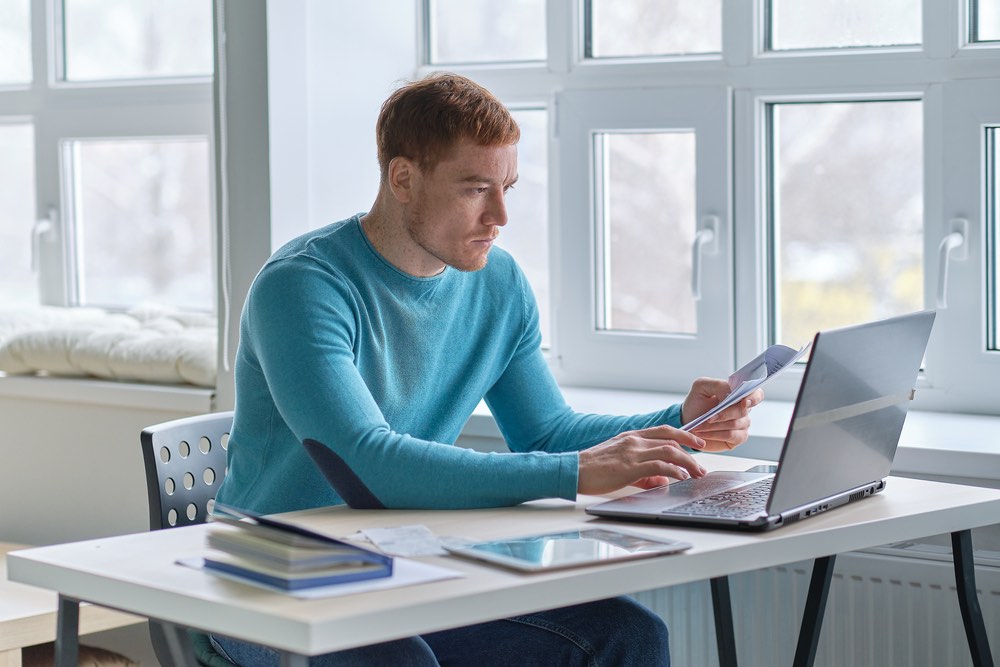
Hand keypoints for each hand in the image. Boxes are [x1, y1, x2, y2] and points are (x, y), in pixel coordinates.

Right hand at [577, 425, 707, 494]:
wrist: (573, 470)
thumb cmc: (593, 468)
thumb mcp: (620, 464)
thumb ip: (642, 471)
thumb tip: (661, 480)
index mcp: (631, 436)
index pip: (664, 430)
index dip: (684, 435)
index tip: (696, 442)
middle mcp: (634, 440)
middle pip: (671, 439)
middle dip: (691, 451)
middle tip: (701, 465)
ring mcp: (632, 452)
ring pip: (669, 451)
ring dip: (687, 462)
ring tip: (696, 473)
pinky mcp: (629, 467)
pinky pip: (659, 465)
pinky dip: (674, 470)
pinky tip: (681, 477)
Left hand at [682, 377, 763, 451]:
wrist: (687, 421)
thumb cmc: (696, 403)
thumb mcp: (701, 386)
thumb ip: (718, 385)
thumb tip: (730, 392)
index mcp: (738, 394)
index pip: (756, 394)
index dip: (753, 398)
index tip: (744, 402)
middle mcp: (743, 409)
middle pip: (743, 411)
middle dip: (724, 414)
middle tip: (708, 417)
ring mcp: (742, 424)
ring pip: (734, 424)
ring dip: (714, 425)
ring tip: (699, 426)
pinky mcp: (738, 438)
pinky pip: (731, 435)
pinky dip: (715, 434)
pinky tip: (703, 433)